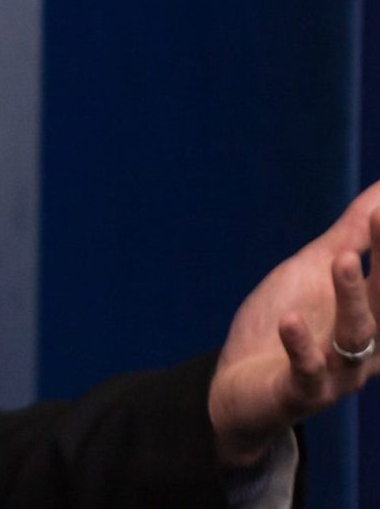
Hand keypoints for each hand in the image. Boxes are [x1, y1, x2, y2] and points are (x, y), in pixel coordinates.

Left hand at [208, 180, 379, 467]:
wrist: (242, 388)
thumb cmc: (288, 321)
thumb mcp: (313, 270)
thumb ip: (350, 236)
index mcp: (376, 317)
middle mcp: (367, 348)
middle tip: (379, 217)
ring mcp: (338, 373)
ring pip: (355, 335)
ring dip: (352, 296)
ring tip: (342, 260)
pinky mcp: (301, 392)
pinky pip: (306, 370)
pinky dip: (299, 345)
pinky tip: (289, 321)